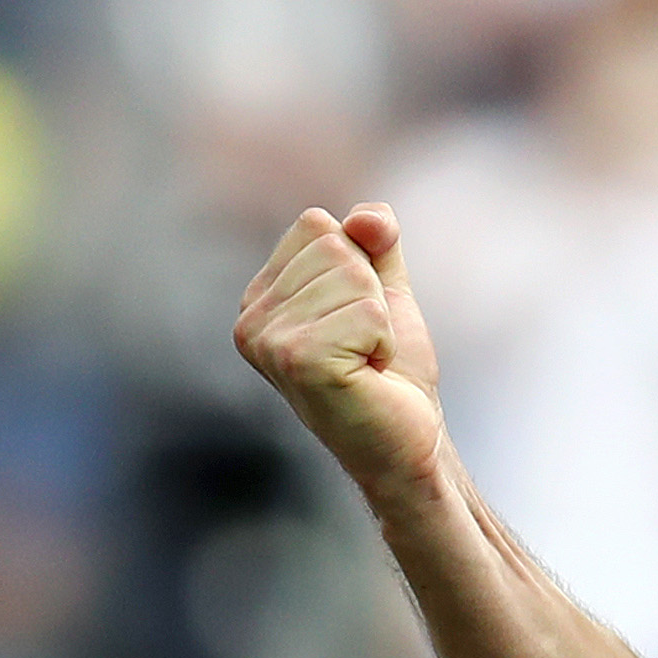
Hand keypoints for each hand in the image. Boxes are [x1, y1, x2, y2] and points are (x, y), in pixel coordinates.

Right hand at [235, 204, 445, 494]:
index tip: (357, 317)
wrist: (406, 439)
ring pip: (353, 276)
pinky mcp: (297, 360)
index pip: (316, 225)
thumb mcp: (384, 291)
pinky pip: (367, 311)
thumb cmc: (390, 371)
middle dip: (371, 292)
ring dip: (378, 320)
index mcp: (261, 297)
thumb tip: (365, 217)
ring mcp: (268, 341)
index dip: (359, 263)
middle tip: (364, 344)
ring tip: (365, 360)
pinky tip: (367, 374)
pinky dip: (383, 341)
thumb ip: (375, 242)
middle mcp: (251, 318)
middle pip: (335, 246)